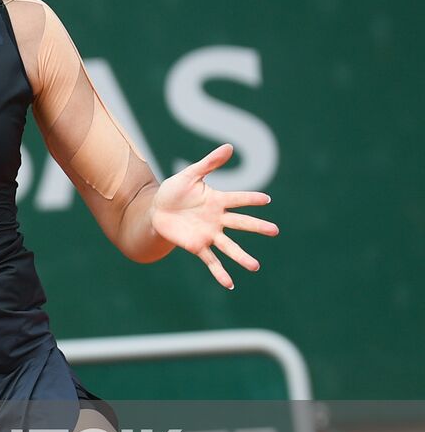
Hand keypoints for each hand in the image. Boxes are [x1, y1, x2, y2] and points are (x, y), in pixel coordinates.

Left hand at [151, 144, 278, 288]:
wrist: (156, 210)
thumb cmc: (174, 191)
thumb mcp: (190, 175)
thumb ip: (209, 163)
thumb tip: (229, 147)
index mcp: (217, 200)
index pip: (239, 199)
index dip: (251, 199)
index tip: (267, 200)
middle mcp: (217, 219)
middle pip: (241, 223)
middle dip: (257, 227)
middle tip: (275, 231)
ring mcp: (209, 234)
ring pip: (229, 246)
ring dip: (242, 257)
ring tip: (255, 266)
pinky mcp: (197, 246)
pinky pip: (211, 261)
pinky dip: (220, 273)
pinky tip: (230, 284)